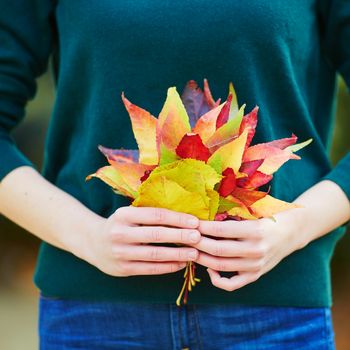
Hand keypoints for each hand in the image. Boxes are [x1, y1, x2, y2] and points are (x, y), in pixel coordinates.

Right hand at [80, 206, 200, 276]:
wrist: (92, 243)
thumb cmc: (120, 225)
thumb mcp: (128, 214)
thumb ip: (149, 214)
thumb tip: (183, 216)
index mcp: (124, 215)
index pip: (155, 215)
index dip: (177, 218)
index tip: (195, 221)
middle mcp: (120, 233)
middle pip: (156, 234)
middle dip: (180, 236)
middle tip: (199, 237)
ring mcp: (120, 252)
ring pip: (155, 254)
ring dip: (177, 254)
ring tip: (194, 253)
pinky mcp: (122, 269)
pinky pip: (150, 268)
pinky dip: (168, 267)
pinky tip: (181, 263)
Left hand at [190, 208, 306, 291]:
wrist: (291, 233)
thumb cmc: (266, 218)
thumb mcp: (251, 214)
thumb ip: (230, 218)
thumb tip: (201, 219)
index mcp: (255, 230)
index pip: (220, 230)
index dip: (201, 227)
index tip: (189, 223)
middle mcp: (255, 250)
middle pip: (217, 250)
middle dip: (196, 243)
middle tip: (184, 237)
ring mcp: (255, 266)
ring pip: (220, 266)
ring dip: (201, 259)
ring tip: (189, 250)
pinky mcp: (255, 276)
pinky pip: (231, 284)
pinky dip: (216, 279)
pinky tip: (208, 268)